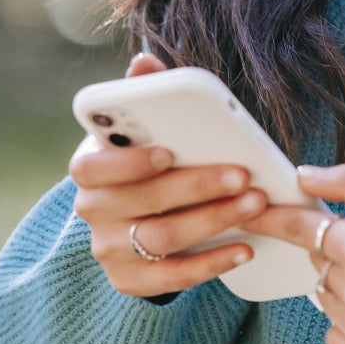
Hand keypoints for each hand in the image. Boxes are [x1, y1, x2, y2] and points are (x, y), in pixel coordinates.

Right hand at [69, 52, 270, 297]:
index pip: (93, 167)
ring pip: (162, 239)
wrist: (138, 221)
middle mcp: (92, 211)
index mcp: (90, 168)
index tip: (169, 151)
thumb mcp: (143, 132)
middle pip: (143, 202)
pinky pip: (171, 278)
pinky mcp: (129, 281)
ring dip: (214, 220)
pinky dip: (211, 264)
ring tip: (254, 205)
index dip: (129, 161)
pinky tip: (244, 248)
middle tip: (243, 176)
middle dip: (197, 187)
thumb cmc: (149, 165)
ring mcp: (108, 249)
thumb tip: (144, 62)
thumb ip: (144, 97)